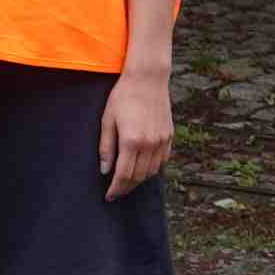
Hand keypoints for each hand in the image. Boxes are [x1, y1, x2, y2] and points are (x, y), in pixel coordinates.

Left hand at [98, 63, 178, 196]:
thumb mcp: (108, 120)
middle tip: (116, 192)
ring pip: (151, 171)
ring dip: (139, 180)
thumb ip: (106, 147)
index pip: (123, 175)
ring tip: (128, 181)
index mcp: (131, 141)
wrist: (147, 78)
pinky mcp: (169, 136)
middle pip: (138, 177)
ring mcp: (161, 141)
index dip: (116, 189)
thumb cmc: (123, 96)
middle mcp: (149, 144)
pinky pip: (162, 161)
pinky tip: (143, 168)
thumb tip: (105, 170)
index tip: (109, 196)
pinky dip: (152, 169)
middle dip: (126, 188)